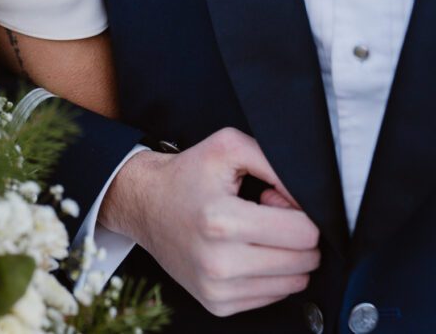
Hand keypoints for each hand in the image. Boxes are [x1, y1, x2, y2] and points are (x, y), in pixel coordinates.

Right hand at [100, 128, 320, 316]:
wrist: (143, 204)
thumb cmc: (186, 175)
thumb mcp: (228, 147)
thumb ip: (275, 162)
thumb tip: (310, 197)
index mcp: (221, 221)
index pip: (304, 233)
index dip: (298, 211)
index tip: (272, 199)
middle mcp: (218, 262)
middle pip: (304, 260)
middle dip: (296, 235)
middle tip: (264, 215)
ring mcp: (217, 288)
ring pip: (295, 282)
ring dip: (284, 256)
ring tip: (252, 234)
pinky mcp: (217, 304)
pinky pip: (273, 296)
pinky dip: (268, 274)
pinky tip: (243, 253)